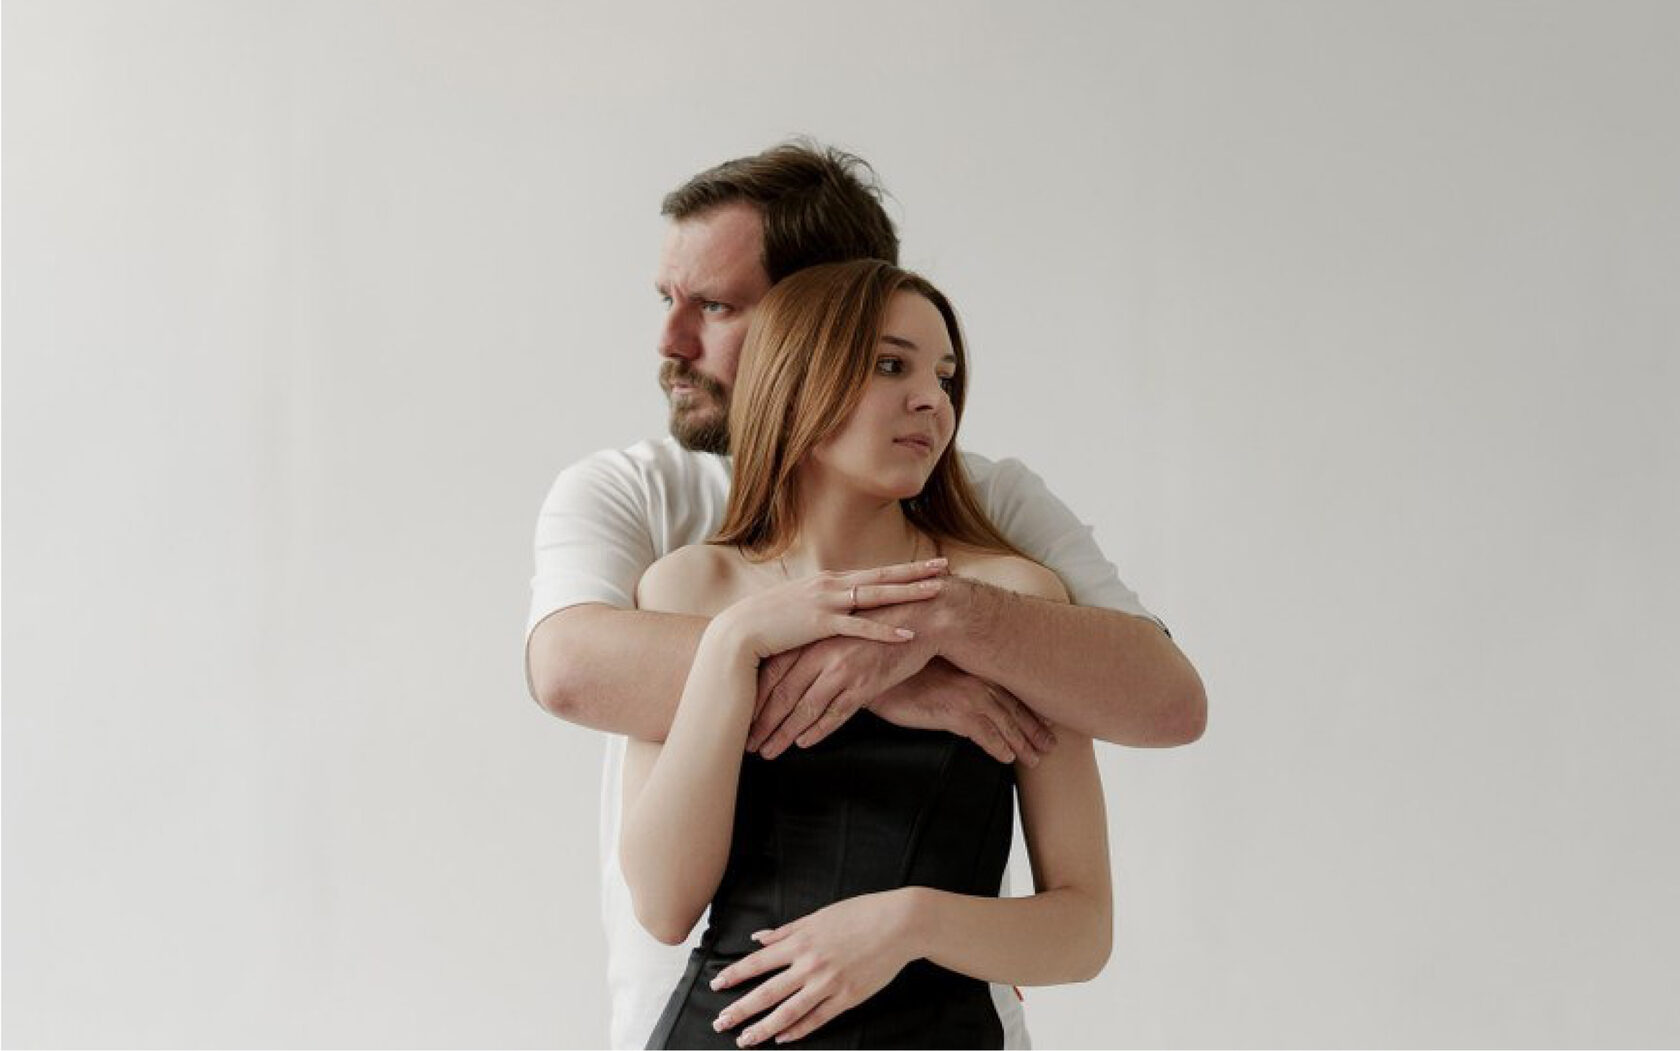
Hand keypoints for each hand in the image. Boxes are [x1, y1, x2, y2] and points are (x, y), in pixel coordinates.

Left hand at [709, 890, 917, 1046]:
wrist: (899, 924)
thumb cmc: (860, 914)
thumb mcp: (819, 916)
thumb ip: (787, 931)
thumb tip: (760, 939)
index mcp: (801, 942)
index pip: (758, 963)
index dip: (734, 975)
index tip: (717, 985)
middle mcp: (810, 965)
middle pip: (766, 992)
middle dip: (740, 1010)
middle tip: (720, 1023)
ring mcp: (829, 984)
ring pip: (788, 1012)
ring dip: (762, 1028)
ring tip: (745, 1039)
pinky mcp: (847, 997)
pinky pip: (817, 1018)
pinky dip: (797, 1031)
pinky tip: (782, 1037)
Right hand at [715, 558, 947, 662]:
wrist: (737, 633)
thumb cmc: (764, 625)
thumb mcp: (796, 608)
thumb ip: (818, 606)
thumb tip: (834, 610)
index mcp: (827, 581)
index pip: (873, 572)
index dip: (902, 569)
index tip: (927, 565)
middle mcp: (830, 584)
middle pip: (882, 575)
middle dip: (915, 571)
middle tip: (945, 566)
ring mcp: (826, 602)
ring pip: (877, 595)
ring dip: (909, 593)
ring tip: (938, 592)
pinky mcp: (820, 623)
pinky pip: (860, 627)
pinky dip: (885, 630)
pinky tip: (908, 633)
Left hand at [747, 603, 937, 758]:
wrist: (921, 619)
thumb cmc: (878, 626)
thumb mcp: (841, 631)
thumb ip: (816, 650)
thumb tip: (791, 671)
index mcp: (813, 639)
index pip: (773, 674)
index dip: (755, 699)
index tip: (741, 719)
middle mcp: (823, 654)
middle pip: (783, 694)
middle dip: (763, 723)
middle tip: (748, 744)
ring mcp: (844, 670)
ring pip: (806, 708)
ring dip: (784, 733)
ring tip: (768, 751)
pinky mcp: (865, 684)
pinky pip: (836, 713)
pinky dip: (818, 730)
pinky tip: (803, 744)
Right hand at [869, 659, 1056, 765]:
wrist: (880, 674)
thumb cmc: (903, 674)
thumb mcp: (938, 675)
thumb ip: (958, 684)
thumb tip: (968, 703)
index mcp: (976, 670)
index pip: (1012, 693)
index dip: (1031, 712)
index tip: (1047, 725)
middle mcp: (978, 680)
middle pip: (1016, 710)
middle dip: (1035, 730)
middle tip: (1049, 747)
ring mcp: (969, 695)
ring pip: (1006, 725)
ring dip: (1022, 744)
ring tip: (1033, 760)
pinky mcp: (955, 712)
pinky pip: (985, 735)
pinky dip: (998, 748)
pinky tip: (1005, 758)